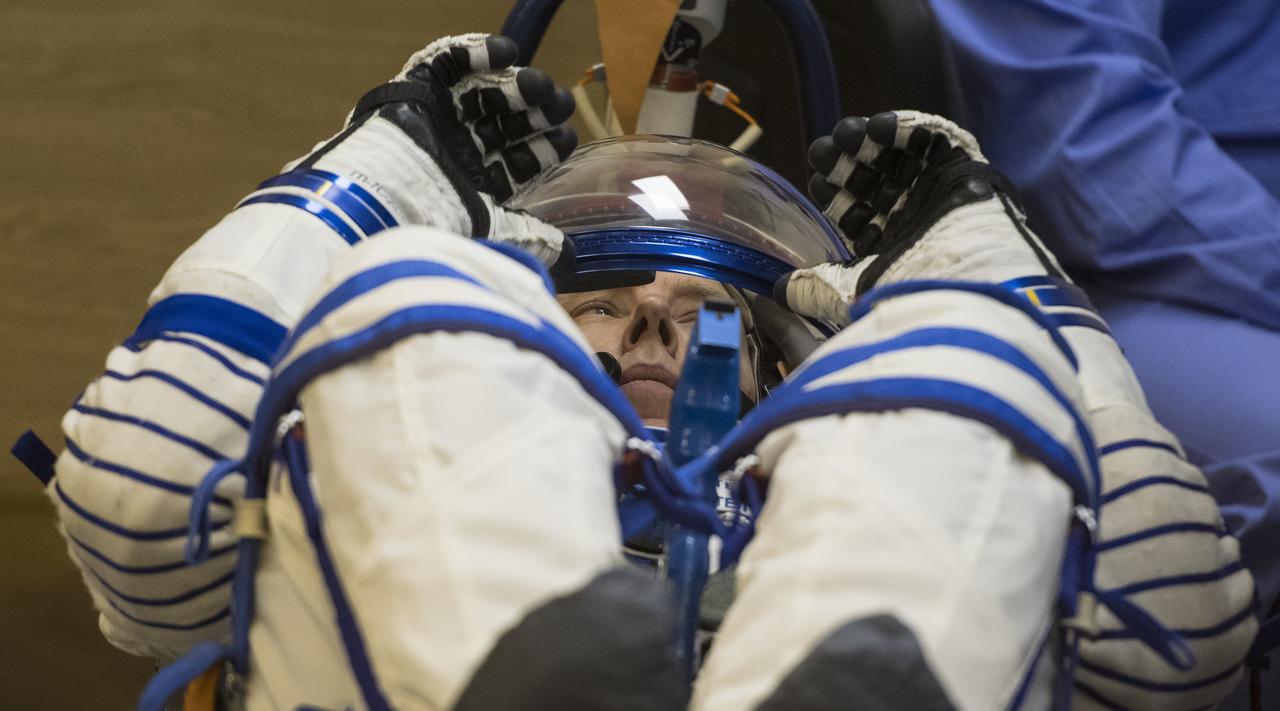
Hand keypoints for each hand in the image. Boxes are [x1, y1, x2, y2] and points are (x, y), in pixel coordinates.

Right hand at [289, 34, 575, 264]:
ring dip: (515, 86)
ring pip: (484, 96)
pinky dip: (476, 53)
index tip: (565, 138)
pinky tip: (506, 52)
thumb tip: (567, 250)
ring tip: (537, 83)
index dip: (544, 149)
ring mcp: (437, 121)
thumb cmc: (434, 220)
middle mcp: (457, 152)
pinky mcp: (416, 91)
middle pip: (505, 127)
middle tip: (559, 104)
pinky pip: (447, 65)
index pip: (517, 163)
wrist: (385, 196)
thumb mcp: (491, 231)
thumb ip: (530, 235)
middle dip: (537, 115)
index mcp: (473, 185)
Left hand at [775, 111, 1065, 323]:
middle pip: (868, 175)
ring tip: (851, 135)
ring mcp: (932, 187)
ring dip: (868, 138)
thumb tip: (776, 291)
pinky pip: (930, 137)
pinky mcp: (958, 164)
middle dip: (842, 159)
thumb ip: (811, 287)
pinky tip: (882, 127)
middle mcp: (907, 212)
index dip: (831, 191)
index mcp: (884, 239)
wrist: (959, 278)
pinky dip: (905, 126)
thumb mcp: (848, 291)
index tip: (818, 182)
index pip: (850, 206)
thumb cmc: (905, 289)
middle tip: (823, 151)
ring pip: (893, 153)